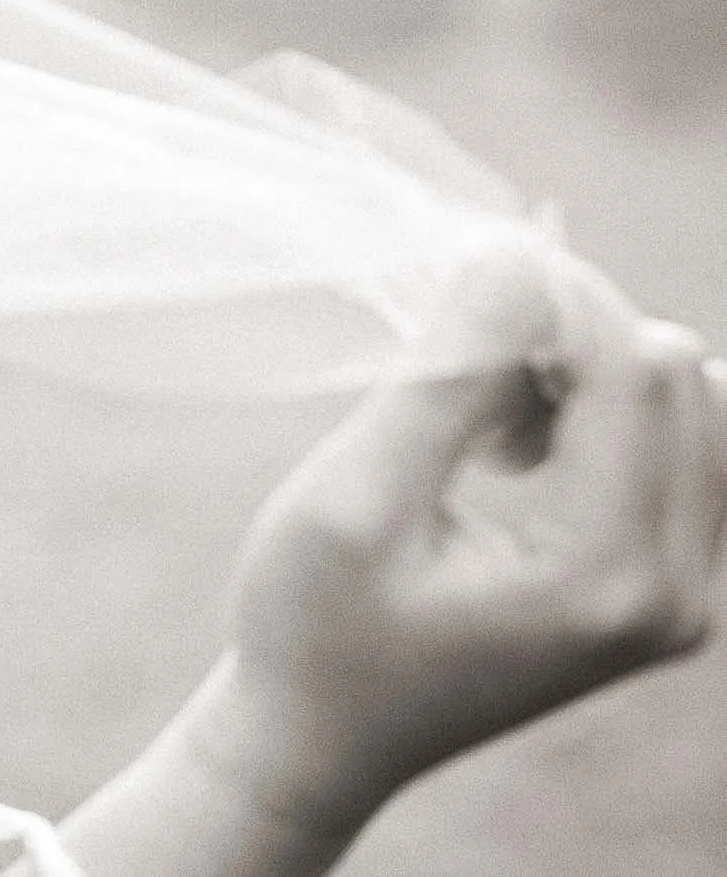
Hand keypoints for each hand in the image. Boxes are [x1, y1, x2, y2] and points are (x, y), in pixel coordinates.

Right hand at [205, 248, 726, 837]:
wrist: (315, 740)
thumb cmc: (310, 625)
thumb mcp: (353, 497)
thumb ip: (448, 378)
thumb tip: (520, 251)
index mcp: (607, 576)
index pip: (635, 366)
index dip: (552, 294)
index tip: (452, 273)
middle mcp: (676, 592)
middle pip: (676, 373)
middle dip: (566, 331)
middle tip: (450, 355)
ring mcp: (680, 595)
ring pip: (682, 398)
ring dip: (581, 370)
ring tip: (474, 414)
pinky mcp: (662, 587)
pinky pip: (672, 446)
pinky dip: (593, 411)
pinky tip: (503, 445)